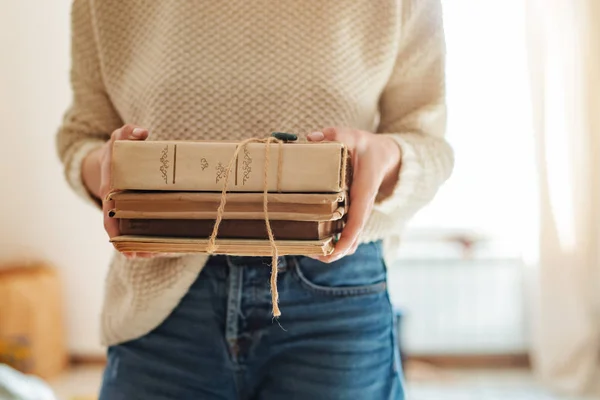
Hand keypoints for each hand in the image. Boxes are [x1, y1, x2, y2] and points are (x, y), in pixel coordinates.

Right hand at [83, 124, 160, 258]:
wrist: (113, 158)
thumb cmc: (117, 150)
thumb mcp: (119, 139)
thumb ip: (127, 133)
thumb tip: (141, 132)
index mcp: (109, 191)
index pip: (107, 214)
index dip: (112, 229)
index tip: (118, 241)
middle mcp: (115, 205)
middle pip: (121, 230)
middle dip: (132, 243)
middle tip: (146, 254)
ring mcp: (125, 211)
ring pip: (133, 232)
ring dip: (143, 245)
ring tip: (158, 254)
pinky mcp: (136, 212)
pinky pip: (141, 228)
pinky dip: (148, 239)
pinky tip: (162, 247)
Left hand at [307, 127, 401, 262]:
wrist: (385, 155)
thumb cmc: (367, 147)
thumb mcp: (353, 136)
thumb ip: (335, 135)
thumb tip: (312, 138)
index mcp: (364, 191)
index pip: (358, 220)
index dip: (347, 238)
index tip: (335, 252)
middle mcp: (363, 206)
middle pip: (353, 238)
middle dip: (336, 251)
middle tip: (313, 254)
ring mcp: (359, 212)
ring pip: (350, 239)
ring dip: (333, 250)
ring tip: (310, 252)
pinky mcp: (353, 213)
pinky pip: (346, 232)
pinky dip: (334, 241)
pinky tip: (315, 244)